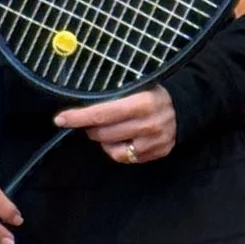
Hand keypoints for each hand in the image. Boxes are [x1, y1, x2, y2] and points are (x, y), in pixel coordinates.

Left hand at [55, 86, 177, 166]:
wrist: (184, 108)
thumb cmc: (152, 93)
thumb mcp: (138, 85)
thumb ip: (114, 93)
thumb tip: (81, 99)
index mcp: (142, 102)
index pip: (102, 113)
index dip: (78, 117)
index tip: (60, 119)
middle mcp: (149, 124)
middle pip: (103, 133)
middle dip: (90, 127)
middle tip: (90, 120)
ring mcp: (153, 142)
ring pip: (111, 147)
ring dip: (102, 138)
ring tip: (109, 128)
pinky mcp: (155, 154)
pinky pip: (123, 158)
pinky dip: (116, 149)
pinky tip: (122, 138)